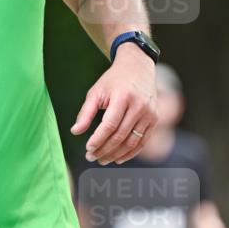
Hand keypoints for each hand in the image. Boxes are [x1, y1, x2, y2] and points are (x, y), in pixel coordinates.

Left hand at [71, 44, 157, 164]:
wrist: (138, 68)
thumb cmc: (113, 81)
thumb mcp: (96, 92)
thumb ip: (85, 112)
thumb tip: (75, 132)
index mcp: (123, 97)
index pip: (110, 125)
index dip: (98, 139)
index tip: (87, 149)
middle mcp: (139, 106)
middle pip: (120, 135)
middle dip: (104, 149)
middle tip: (91, 157)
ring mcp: (149, 113)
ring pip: (132, 142)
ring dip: (116, 154)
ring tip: (102, 159)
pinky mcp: (154, 119)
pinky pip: (142, 141)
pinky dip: (130, 153)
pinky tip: (117, 158)